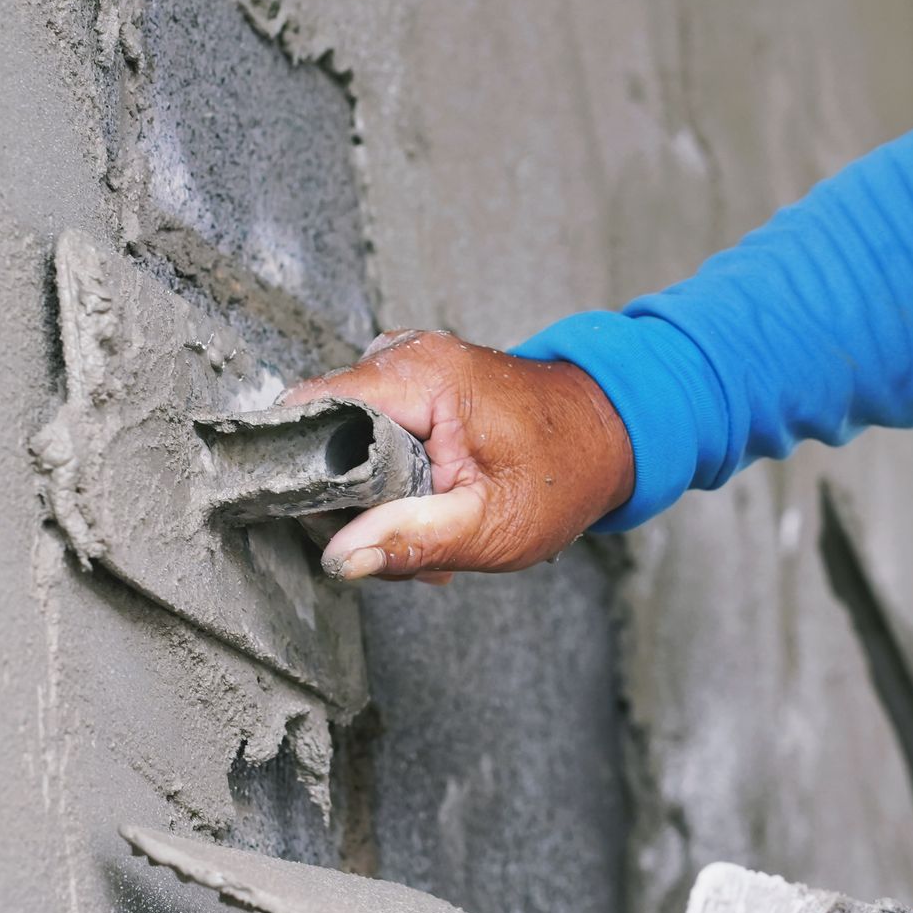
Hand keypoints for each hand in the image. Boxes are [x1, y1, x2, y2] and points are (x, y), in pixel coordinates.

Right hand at [278, 330, 632, 581]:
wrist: (611, 434)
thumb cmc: (563, 475)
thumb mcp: (490, 526)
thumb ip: (411, 540)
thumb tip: (340, 559)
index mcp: (422, 376)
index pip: (314, 408)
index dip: (301, 466)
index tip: (320, 517)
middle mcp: (406, 353)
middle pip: (326, 427)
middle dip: (346, 493)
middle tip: (394, 537)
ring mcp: (407, 360)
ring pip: (343, 433)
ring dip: (368, 488)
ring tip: (421, 519)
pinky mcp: (411, 376)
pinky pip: (369, 426)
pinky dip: (386, 470)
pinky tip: (423, 499)